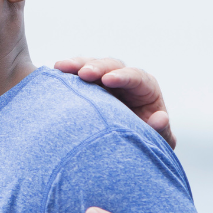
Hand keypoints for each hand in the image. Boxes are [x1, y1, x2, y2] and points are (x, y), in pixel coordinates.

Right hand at [54, 57, 174, 148]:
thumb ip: (160, 130)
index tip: (108, 80)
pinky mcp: (86, 87)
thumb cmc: (145, 139)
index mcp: (144, 88)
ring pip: (90, 65)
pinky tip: (52, 74)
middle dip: (96, 67)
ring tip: (60, 67)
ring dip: (75, 66)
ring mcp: (102, 81)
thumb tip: (159, 117)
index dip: (122, 76)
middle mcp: (123, 79)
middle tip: (83, 74)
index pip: (135, 77)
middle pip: (110, 65)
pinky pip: (75, 76)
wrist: (125, 147)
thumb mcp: (157, 139)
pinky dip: (65, 75)